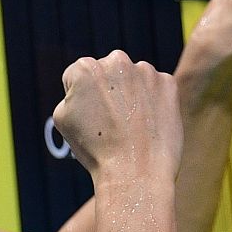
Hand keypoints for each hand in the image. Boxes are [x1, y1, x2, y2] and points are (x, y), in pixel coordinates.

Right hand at [54, 50, 182, 181]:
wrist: (135, 170)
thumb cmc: (95, 149)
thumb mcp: (63, 119)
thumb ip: (70, 94)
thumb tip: (85, 89)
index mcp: (85, 67)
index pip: (76, 76)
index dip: (79, 100)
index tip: (88, 118)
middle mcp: (116, 61)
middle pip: (106, 72)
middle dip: (106, 90)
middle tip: (109, 122)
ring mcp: (145, 70)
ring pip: (132, 79)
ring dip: (130, 95)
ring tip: (129, 126)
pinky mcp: (168, 83)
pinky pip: (155, 88)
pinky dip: (151, 102)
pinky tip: (146, 124)